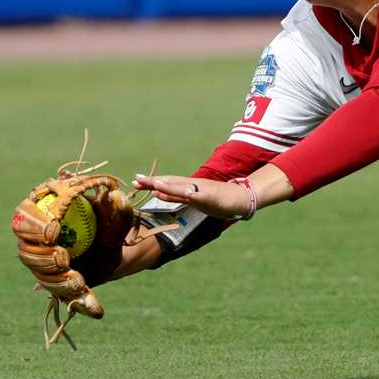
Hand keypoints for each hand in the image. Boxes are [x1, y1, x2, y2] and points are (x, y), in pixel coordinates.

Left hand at [134, 174, 250, 219]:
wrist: (243, 198)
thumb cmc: (219, 199)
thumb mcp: (194, 199)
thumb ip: (177, 196)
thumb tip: (157, 194)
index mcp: (189, 187)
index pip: (167, 183)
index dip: (151, 182)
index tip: (136, 181)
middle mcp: (193, 186)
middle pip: (171, 182)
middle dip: (153, 182)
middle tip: (136, 179)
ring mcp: (202, 191)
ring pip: (182, 188)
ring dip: (168, 186)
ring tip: (153, 184)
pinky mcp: (212, 197)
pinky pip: (199, 196)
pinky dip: (190, 194)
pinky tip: (185, 194)